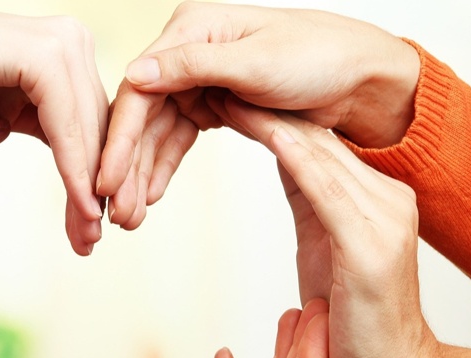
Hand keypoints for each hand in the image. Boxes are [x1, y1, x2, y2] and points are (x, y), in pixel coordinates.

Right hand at [0, 5, 108, 255]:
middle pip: (99, 128)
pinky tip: (80, 206)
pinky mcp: (43, 55)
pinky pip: (66, 125)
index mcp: (65, 51)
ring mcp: (61, 41)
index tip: (92, 227)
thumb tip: (73, 163)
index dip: (97, 177)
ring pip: (89, 130)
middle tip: (95, 241)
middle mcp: (71, 40)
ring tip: (89, 234)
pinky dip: (74, 169)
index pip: (94, 123)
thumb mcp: (1, 113)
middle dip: (100, 190)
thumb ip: (38, 125)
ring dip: (90, 188)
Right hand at [98, 1, 419, 229]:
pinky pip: (180, 138)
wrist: (364, 80)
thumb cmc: (321, 57)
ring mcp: (201, 79)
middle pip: (143, 114)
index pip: (140, 88)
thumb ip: (192, 67)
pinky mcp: (217, 104)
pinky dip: (166, 166)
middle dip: (129, 164)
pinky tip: (153, 194)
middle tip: (118, 209)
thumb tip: (134, 75)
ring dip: (144, 172)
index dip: (119, 137)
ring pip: (159, 131)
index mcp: (194, 29)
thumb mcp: (256, 62)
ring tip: (132, 214)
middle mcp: (190, 52)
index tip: (106, 179)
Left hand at [222, 97, 434, 357]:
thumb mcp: (326, 244)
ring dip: (271, 123)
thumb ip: (313, 197)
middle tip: (217, 80)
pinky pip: (330, 192)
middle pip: (316, 141)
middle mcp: (384, 198)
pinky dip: (298, 160)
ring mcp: (383, 218)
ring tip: (230, 94)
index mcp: (371, 197)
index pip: (315, 144)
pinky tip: (274, 136)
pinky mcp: (371, 245)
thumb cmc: (350, 319)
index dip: (269, 116)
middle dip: (264, 109)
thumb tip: (284, 153)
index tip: (228, 92)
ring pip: (320, 157)